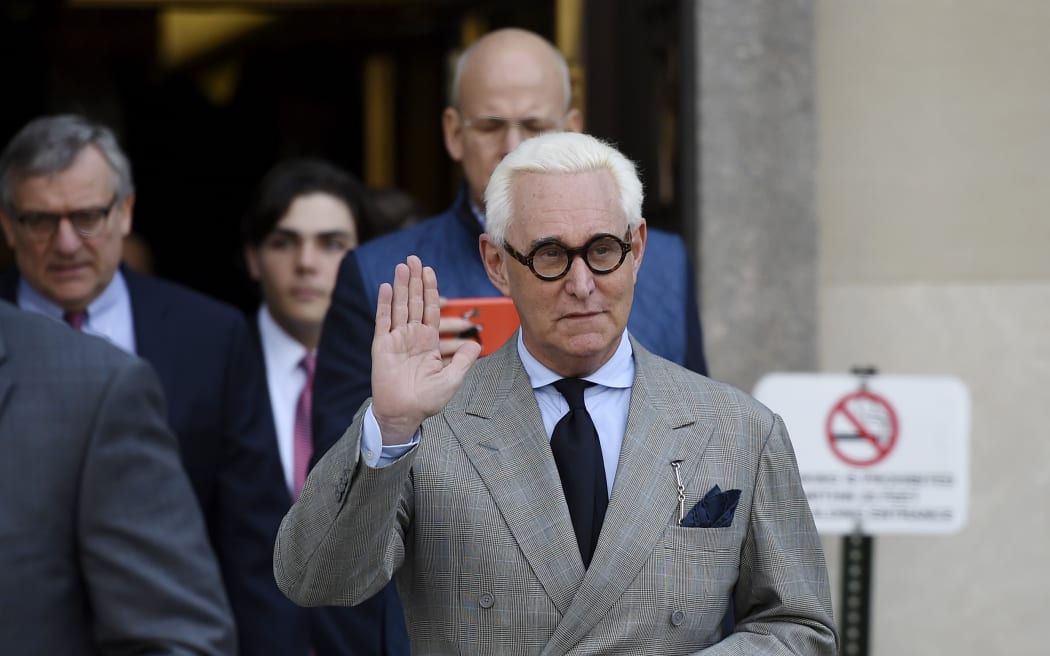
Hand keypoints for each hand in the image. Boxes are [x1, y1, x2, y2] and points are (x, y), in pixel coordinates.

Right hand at [370, 256, 480, 444]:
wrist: (404, 414)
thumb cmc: (428, 400)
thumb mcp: (452, 378)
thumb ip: (463, 359)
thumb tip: (476, 343)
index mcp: (429, 341)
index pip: (431, 309)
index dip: (431, 289)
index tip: (430, 270)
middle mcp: (412, 336)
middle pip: (415, 302)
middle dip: (415, 280)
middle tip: (414, 258)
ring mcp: (396, 339)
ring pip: (400, 306)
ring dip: (402, 286)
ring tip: (403, 266)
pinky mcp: (382, 346)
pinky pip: (384, 321)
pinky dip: (385, 304)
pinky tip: (387, 287)